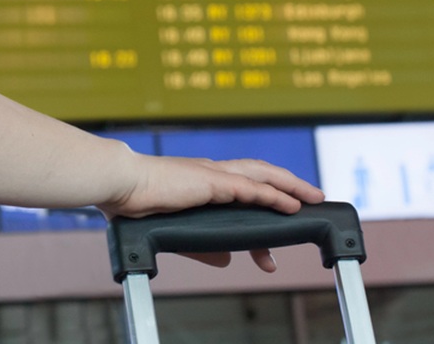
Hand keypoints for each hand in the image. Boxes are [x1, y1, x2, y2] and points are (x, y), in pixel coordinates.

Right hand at [95, 155, 324, 271]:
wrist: (120, 183)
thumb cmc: (135, 203)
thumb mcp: (176, 231)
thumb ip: (204, 246)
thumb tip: (228, 260)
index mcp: (201, 181)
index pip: (242, 193)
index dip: (264, 213)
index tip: (272, 244)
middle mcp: (212, 173)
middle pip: (260, 175)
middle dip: (289, 187)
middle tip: (313, 201)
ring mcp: (213, 174)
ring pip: (263, 175)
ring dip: (290, 185)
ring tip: (313, 197)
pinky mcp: (212, 181)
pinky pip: (252, 188)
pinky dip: (274, 195)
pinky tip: (291, 204)